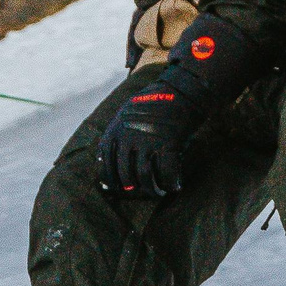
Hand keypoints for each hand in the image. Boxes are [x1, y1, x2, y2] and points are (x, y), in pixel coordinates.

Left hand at [95, 13, 263, 198]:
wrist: (180, 91)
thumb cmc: (153, 104)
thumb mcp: (125, 114)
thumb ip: (117, 136)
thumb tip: (105, 162)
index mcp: (115, 131)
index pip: (106, 165)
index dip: (111, 182)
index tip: (117, 190)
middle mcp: (128, 138)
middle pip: (125, 175)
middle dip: (132, 189)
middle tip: (140, 193)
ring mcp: (148, 141)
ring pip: (144, 177)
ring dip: (152, 190)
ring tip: (158, 192)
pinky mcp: (168, 144)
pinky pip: (167, 173)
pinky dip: (171, 183)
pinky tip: (174, 186)